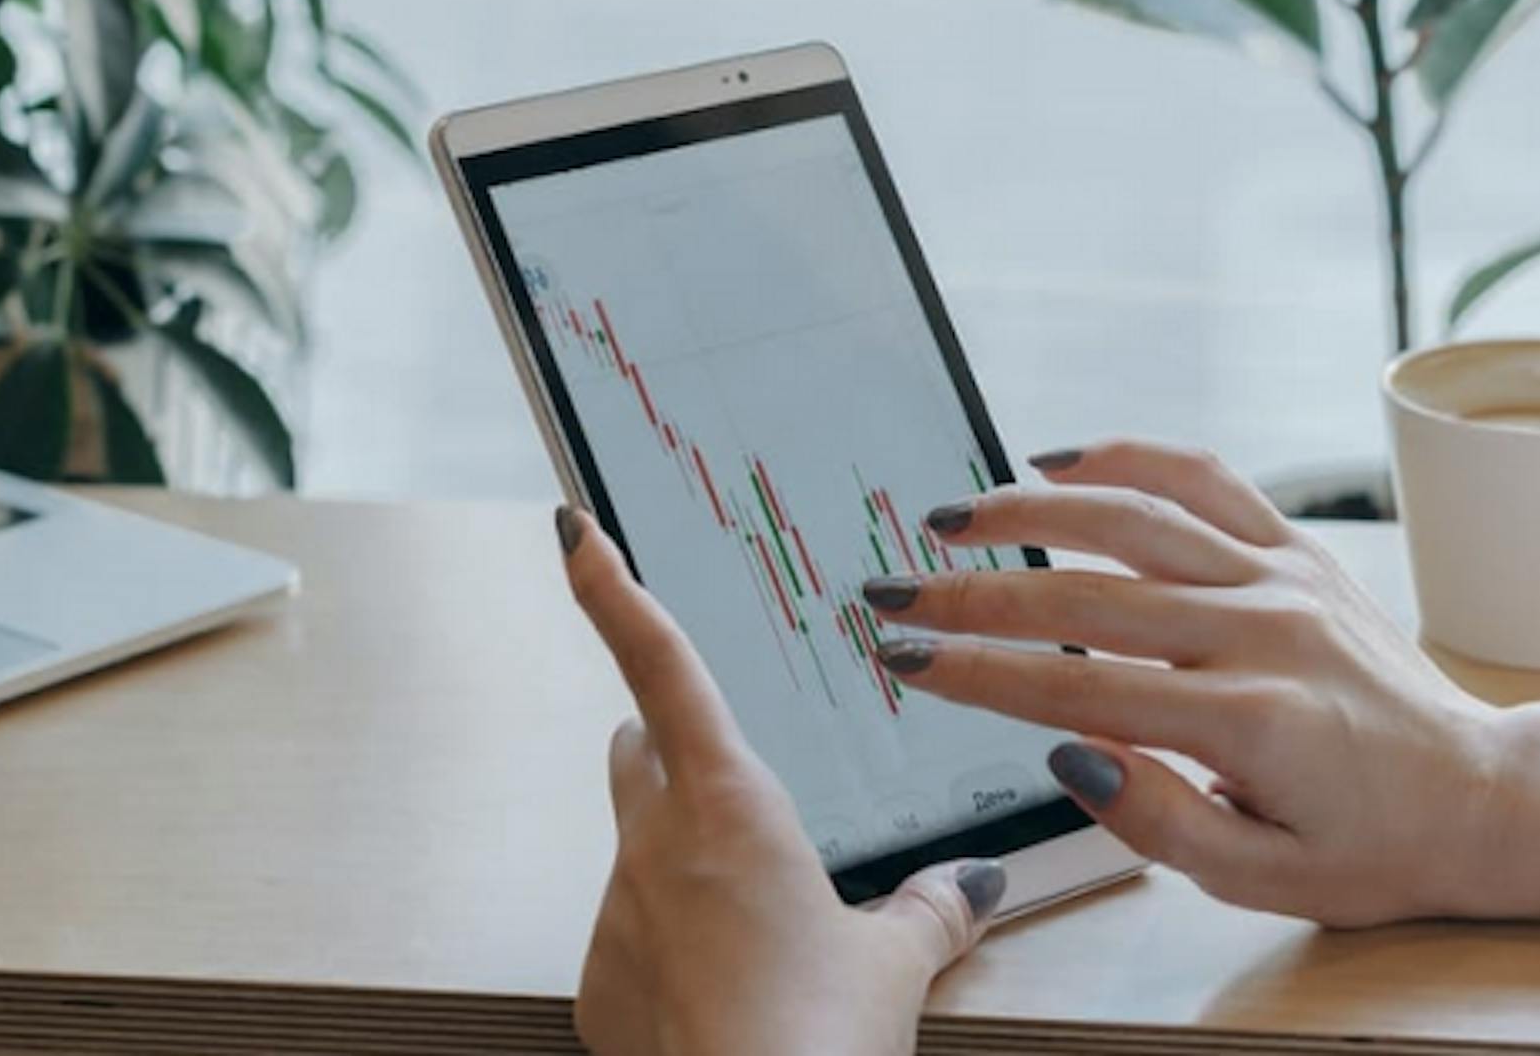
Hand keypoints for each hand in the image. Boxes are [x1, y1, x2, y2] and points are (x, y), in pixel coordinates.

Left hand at [557, 505, 1011, 1055]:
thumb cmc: (821, 1041)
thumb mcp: (896, 965)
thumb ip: (927, 911)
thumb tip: (966, 887)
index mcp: (728, 804)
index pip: (659, 664)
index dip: (611, 590)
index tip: (573, 534)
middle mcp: (654, 844)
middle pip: (637, 753)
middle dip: (669, 748)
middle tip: (730, 782)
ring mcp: (616, 916)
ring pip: (638, 857)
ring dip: (685, 869)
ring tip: (763, 939)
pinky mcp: (598, 988)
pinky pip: (630, 945)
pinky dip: (672, 955)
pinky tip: (727, 1004)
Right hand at [867, 442, 1513, 927]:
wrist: (1484, 796)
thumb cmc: (1372, 849)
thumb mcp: (1263, 880)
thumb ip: (1157, 823)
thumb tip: (1067, 752)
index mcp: (1245, 720)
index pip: (1073, 686)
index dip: (976, 672)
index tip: (905, 659)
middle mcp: (1262, 631)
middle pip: (1085, 593)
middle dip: (972, 591)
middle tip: (892, 590)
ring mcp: (1284, 578)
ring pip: (1136, 517)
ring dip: (1030, 508)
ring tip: (951, 517)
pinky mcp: (1299, 552)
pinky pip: (1206, 481)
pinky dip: (1129, 458)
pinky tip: (1060, 460)